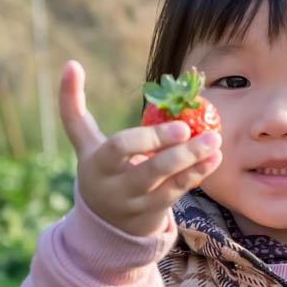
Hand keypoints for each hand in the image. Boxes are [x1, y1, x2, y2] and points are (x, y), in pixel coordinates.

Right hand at [59, 60, 221, 236]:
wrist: (107, 223)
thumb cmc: (99, 169)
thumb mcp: (84, 143)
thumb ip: (73, 107)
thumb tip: (71, 63)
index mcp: (97, 166)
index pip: (119, 150)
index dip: (145, 137)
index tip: (176, 123)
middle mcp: (117, 188)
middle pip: (149, 170)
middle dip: (174, 152)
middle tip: (194, 130)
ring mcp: (139, 203)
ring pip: (169, 183)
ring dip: (193, 161)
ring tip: (215, 140)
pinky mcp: (157, 211)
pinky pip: (180, 190)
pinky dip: (198, 173)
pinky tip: (215, 157)